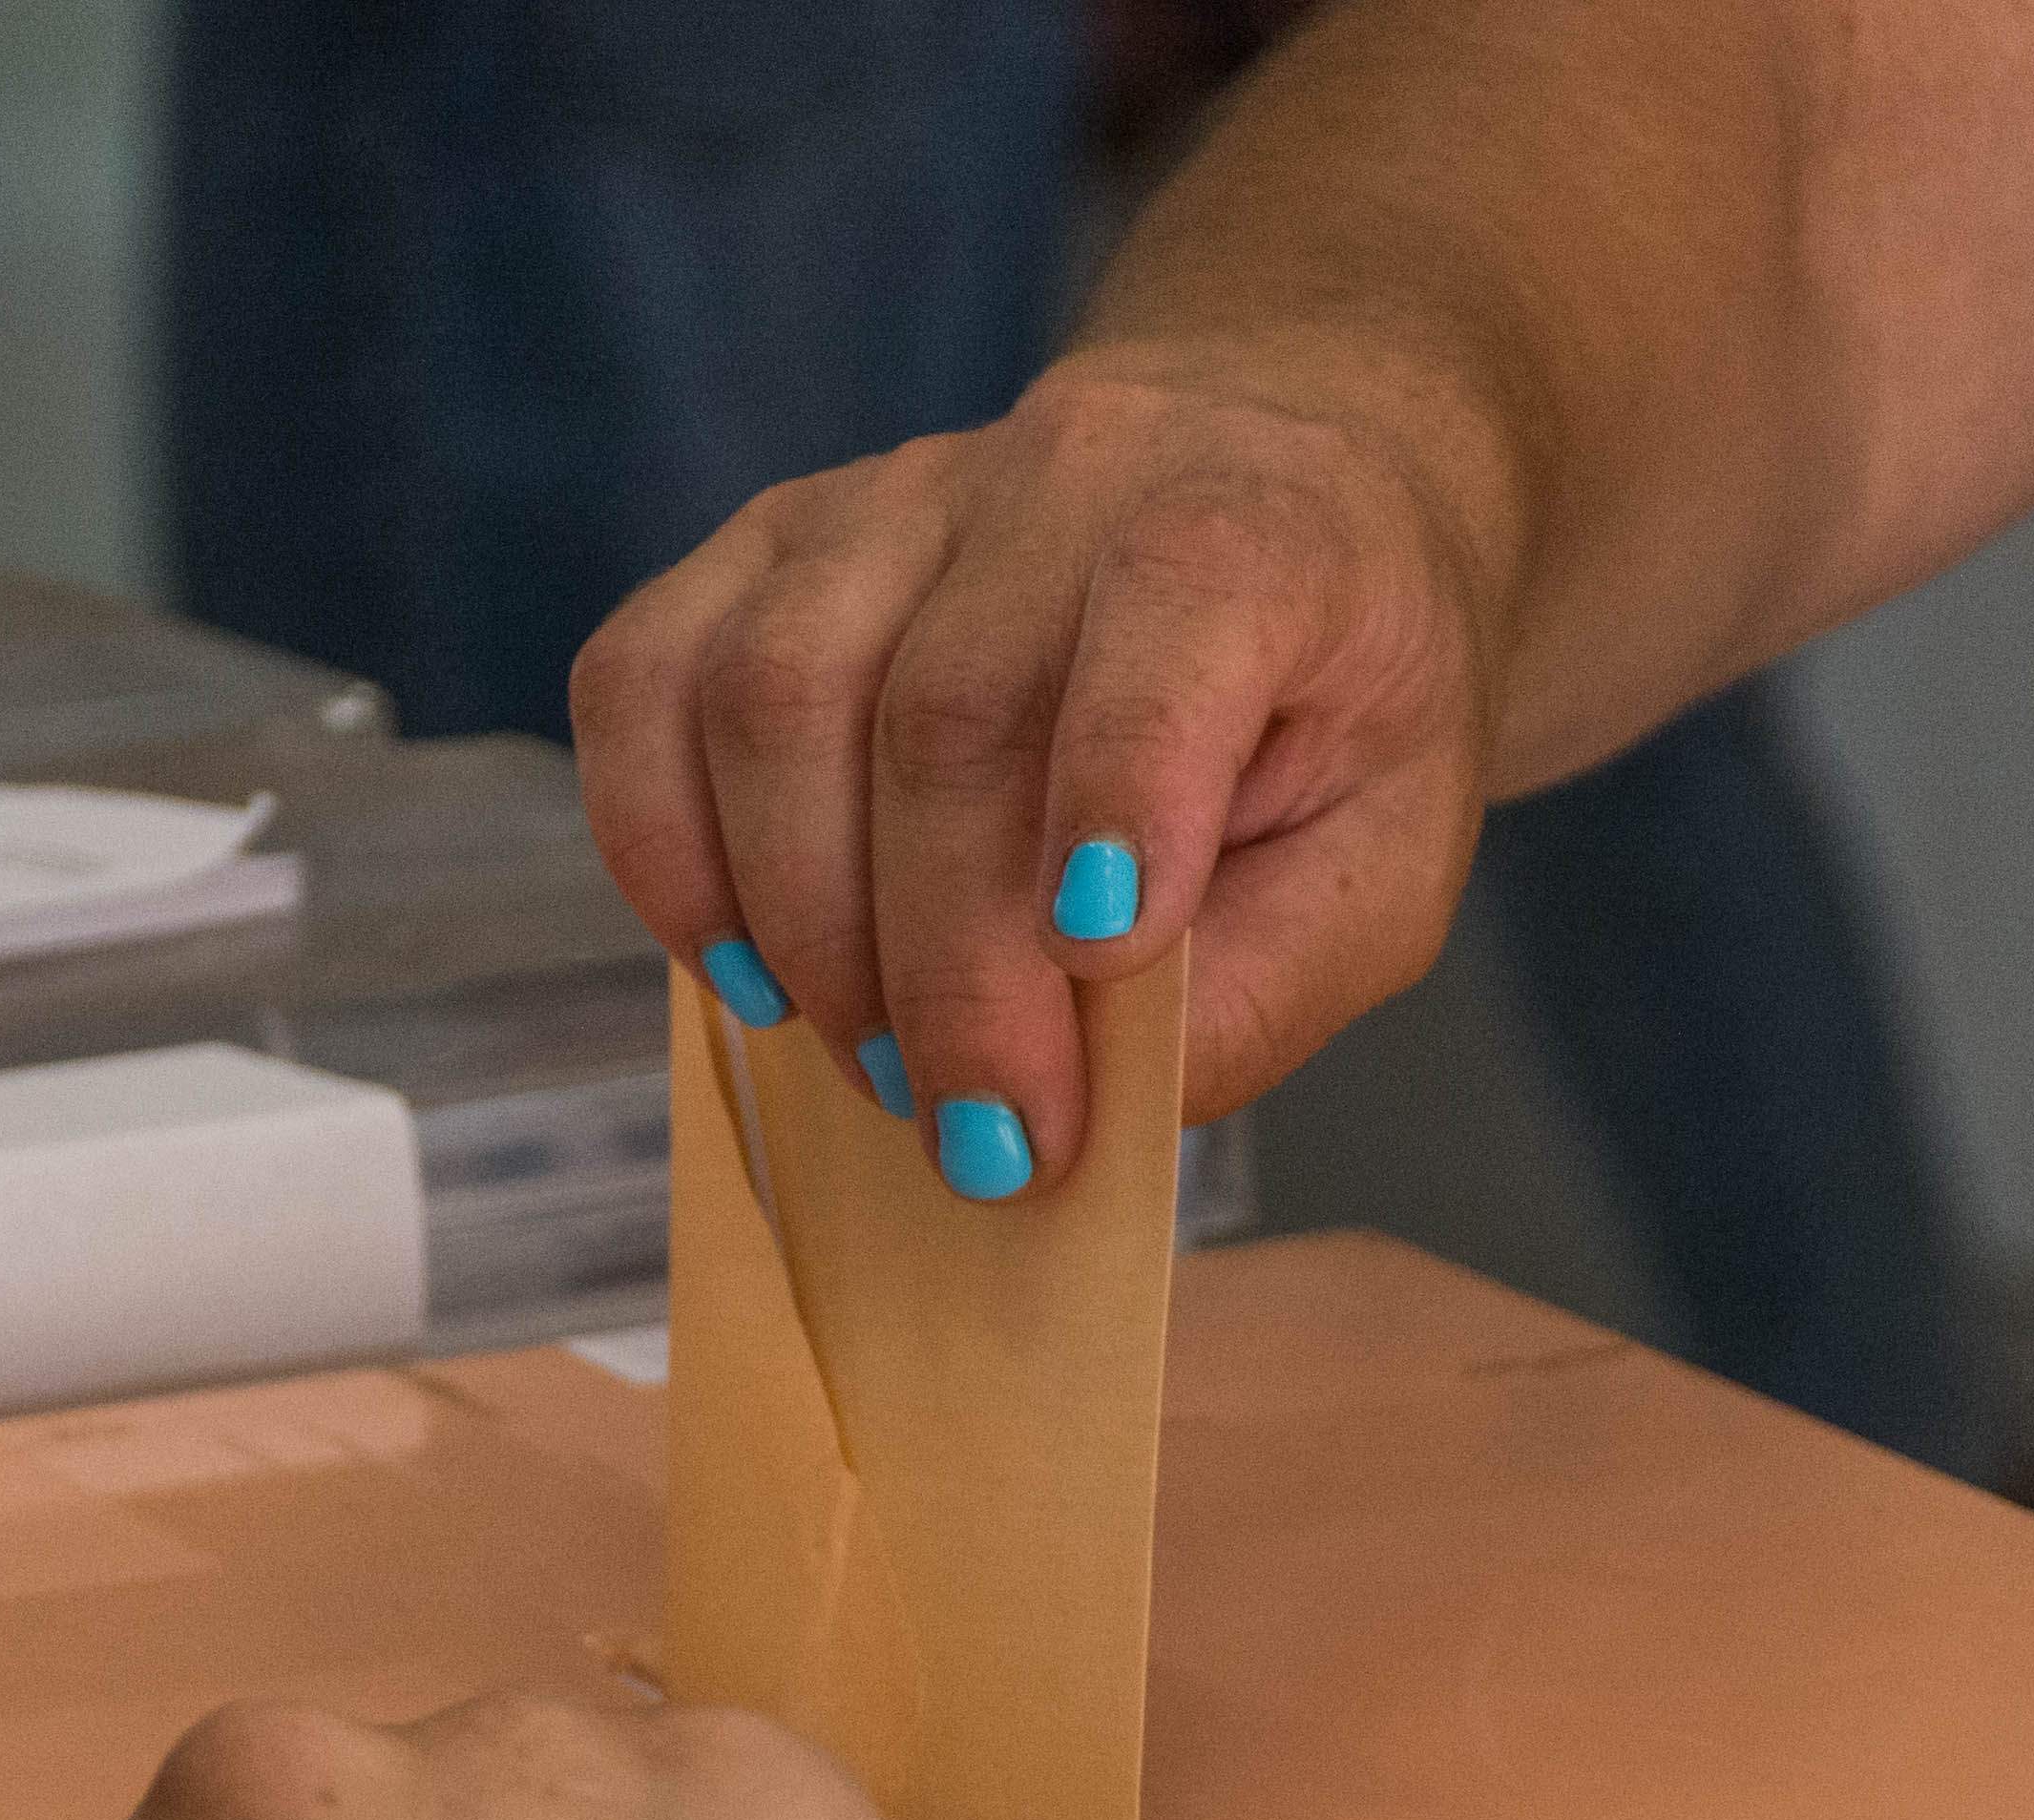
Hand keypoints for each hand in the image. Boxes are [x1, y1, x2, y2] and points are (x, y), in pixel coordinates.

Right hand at [569, 339, 1511, 1197]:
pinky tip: (741, 963)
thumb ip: (1268, 980)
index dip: (1122, 785)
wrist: (1271, 490)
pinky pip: (645, 676)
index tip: (1101, 958)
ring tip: (873, 1059)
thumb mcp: (1388, 861)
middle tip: (978, 1134)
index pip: (1175, 610)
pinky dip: (660, 844)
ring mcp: (896, 497)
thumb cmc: (1333, 702)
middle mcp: (1069, 472)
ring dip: (801, 921)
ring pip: (772, 689)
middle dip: (945, 966)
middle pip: (942, 712)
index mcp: (1260, 526)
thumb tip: (1091, 1097)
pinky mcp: (771, 541)